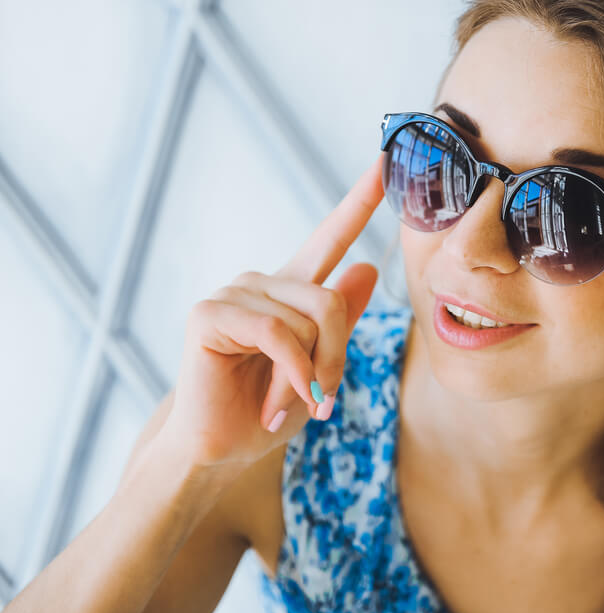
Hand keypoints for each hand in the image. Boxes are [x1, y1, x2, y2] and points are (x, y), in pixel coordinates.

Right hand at [160, 153, 385, 468]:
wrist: (222, 449)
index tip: (384, 163)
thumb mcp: (320, 366)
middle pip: (331, 301)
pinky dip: (290, 372)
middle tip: (324, 399)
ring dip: (310, 373)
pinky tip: (277, 401)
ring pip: (308, 319)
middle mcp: (262, 282)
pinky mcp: (210, 313)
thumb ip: (341, 320)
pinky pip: (277, 332)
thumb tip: (366, 266)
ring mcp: (234, 293)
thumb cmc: (268, 407)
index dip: (358, 202)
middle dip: (336, 358)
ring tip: (290, 401)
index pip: (330, 237)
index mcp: (291, 290)